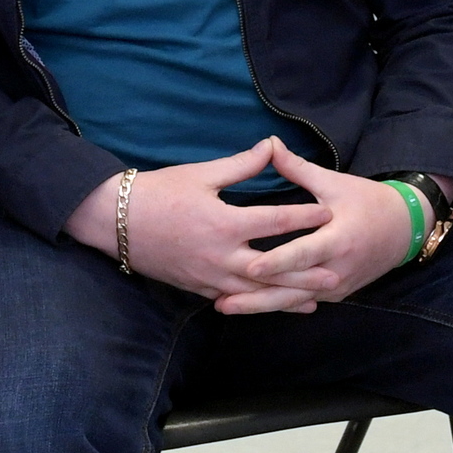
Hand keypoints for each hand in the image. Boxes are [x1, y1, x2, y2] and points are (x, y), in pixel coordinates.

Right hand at [66, 140, 329, 314]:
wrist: (116, 222)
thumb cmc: (158, 192)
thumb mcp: (201, 174)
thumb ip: (241, 165)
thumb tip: (270, 146)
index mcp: (225, 223)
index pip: (276, 221)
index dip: (305, 217)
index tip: (329, 213)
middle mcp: (220, 255)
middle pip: (273, 269)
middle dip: (306, 274)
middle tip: (336, 276)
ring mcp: (209, 276)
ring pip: (255, 292)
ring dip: (285, 298)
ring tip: (313, 301)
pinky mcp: (197, 288)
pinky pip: (233, 300)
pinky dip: (256, 304)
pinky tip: (271, 306)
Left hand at [232, 145, 418, 306]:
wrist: (403, 229)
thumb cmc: (367, 202)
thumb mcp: (335, 183)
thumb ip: (299, 169)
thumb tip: (270, 144)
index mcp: (338, 239)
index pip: (303, 254)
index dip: (277, 262)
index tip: (250, 267)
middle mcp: (337, 269)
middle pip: (294, 289)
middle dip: (258, 298)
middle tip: (223, 303)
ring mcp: (336, 287)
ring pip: (294, 301)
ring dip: (261, 307)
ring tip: (225, 307)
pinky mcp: (334, 295)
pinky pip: (301, 301)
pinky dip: (275, 305)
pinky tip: (247, 307)